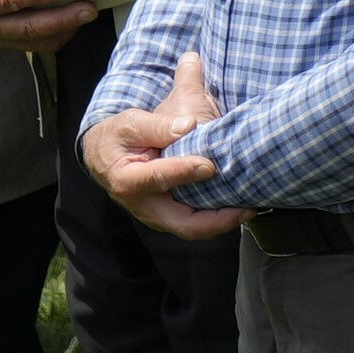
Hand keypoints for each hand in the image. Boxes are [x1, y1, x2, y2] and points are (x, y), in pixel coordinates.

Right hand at [88, 51, 245, 239]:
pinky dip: (217, 219)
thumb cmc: (118, 136)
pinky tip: (239, 207)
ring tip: (250, 209)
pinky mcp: (169, 216)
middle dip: (217, 221)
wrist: (104, 157)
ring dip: (222, 222)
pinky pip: (194, 223)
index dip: (184, 172)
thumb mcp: (130, 123)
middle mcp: (145, 206)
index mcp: (128, 180)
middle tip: (246, 208)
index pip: (158, 178)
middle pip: (182, 224)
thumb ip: (157, 125)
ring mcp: (158, 216)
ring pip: (192, 229)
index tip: (210, 165)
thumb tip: (188, 126)